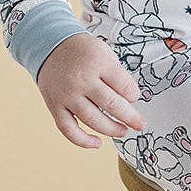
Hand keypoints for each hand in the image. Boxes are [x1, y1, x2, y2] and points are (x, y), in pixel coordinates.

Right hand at [36, 33, 145, 149]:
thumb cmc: (81, 51)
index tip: (134, 97)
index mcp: (97, 63)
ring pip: (92, 120)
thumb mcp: (104, 52)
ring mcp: (67, 95)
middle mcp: (81, 80)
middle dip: (130, 117)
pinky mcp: (55, 106)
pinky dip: (82, 141)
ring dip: (112, 130)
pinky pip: (68, 129)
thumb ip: (117, 74)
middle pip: (111, 104)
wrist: (50, 47)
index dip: (134, 95)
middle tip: (140, 124)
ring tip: (123, 131)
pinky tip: (97, 143)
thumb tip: (130, 101)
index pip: (124, 85)